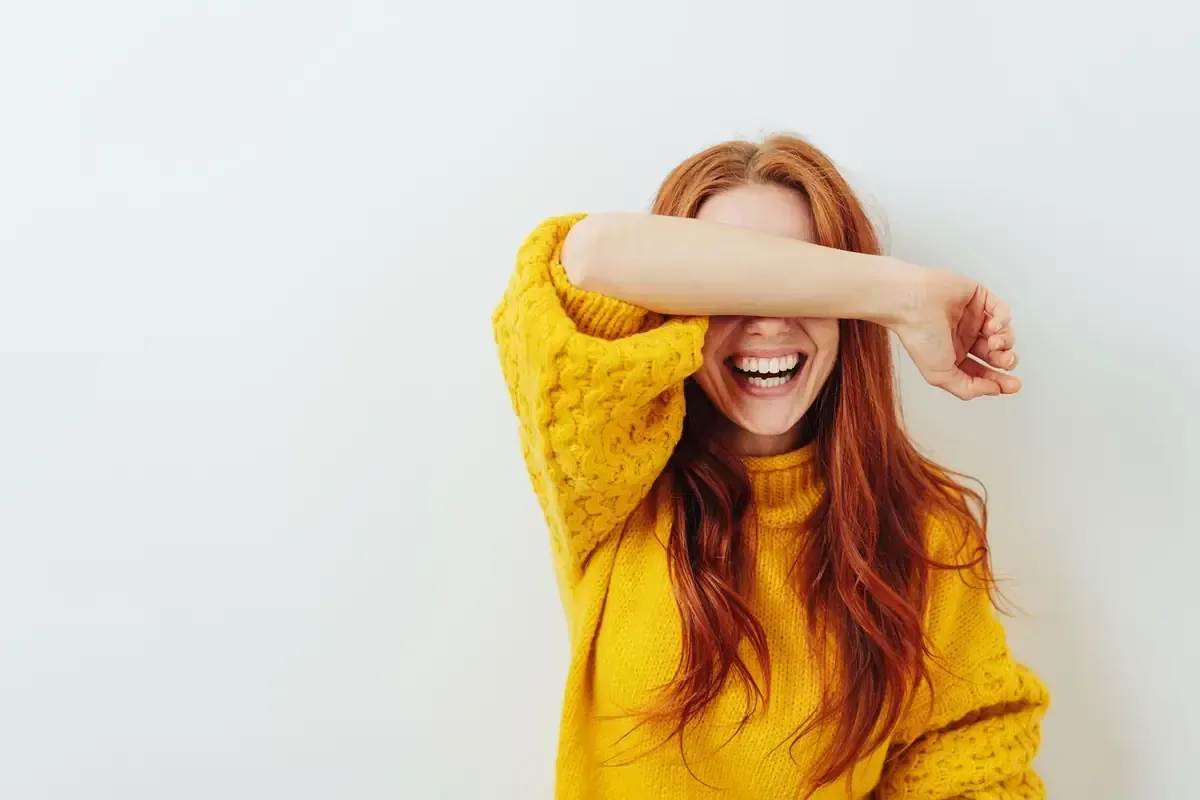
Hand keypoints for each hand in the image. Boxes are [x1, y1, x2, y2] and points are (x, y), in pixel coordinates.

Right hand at [889, 268, 1019, 400]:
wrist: (912, 304)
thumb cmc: (920, 338)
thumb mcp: (940, 375)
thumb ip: (967, 388)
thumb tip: (995, 389)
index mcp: (955, 356)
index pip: (983, 372)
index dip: (1000, 381)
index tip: (1013, 386)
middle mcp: (966, 338)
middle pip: (997, 354)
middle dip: (1006, 360)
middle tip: (1005, 361)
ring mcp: (974, 317)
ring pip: (1004, 333)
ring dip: (1005, 341)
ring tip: (993, 342)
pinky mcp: (979, 297)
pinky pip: (1002, 310)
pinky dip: (1003, 320)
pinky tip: (992, 327)